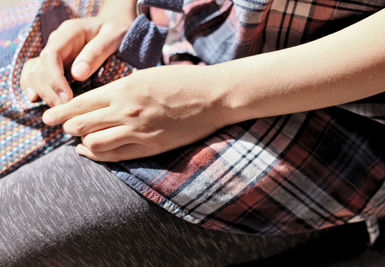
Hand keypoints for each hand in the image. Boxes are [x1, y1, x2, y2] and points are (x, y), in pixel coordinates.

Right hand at [20, 10, 133, 106]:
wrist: (115, 27)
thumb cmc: (117, 31)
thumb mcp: (113, 37)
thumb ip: (97, 52)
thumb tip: (77, 75)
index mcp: (70, 33)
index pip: (50, 56)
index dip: (55, 79)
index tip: (67, 97)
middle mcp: (57, 42)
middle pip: (40, 68)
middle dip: (50, 91)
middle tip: (67, 108)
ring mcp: (54, 53)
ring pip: (35, 73)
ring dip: (44, 93)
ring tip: (61, 109)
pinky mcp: (55, 63)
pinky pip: (35, 74)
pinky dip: (33, 86)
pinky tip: (35, 99)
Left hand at [42, 65, 227, 161]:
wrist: (212, 96)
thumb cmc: (180, 82)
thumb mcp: (145, 76)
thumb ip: (120, 88)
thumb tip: (98, 101)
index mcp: (124, 88)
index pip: (80, 103)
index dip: (59, 113)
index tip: (48, 118)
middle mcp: (126, 110)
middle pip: (79, 125)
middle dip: (67, 127)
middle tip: (65, 128)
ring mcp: (138, 130)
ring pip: (92, 143)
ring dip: (82, 143)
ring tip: (81, 141)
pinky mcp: (151, 146)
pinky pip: (114, 155)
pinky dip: (98, 155)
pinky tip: (92, 152)